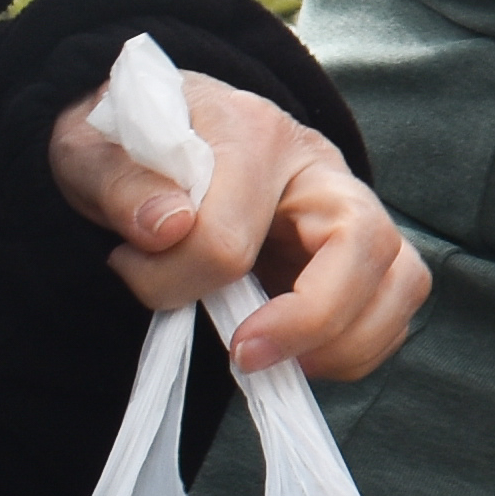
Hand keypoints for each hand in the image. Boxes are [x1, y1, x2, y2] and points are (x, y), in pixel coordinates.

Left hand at [50, 71, 431, 376]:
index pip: (233, 234)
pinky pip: (394, 307)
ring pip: (402, 278)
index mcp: (254, 133)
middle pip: (364, 244)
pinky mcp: (361, 252)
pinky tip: (293, 353)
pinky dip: (355, 346)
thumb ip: (119, 183)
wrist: (152, 139)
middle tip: (243, 354)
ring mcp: (351, 208)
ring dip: (348, 341)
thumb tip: (166, 228)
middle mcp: (320, 166)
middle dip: (310, 318)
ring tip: (275, 361)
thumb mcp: (92, 149)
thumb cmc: (128, 146)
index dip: (178, 277)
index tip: (130, 269)